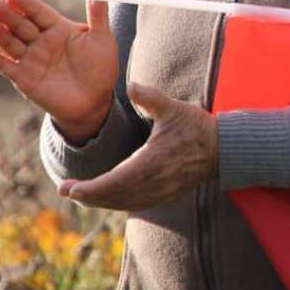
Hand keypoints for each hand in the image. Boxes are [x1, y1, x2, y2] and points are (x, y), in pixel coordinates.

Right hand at [0, 0, 117, 141]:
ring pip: (10, 42)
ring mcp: (30, 60)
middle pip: (20, 24)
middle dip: (6, 13)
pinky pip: (6, 66)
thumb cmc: (101, 67)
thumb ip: (98, 13)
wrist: (95, 101)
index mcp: (57, 28)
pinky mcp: (23, 79)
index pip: (38, 12)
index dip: (24, 3)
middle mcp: (40, 42)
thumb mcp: (102, 38)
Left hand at [57, 83, 218, 210]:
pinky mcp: (166, 196)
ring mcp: (161, 192)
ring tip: (80, 194)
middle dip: (87, 196)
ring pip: (123, 204)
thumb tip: (133, 85)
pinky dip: (117, 202)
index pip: (114, 183)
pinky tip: (107, 197)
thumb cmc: (197, 127)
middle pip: (114, 197)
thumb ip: (151, 98)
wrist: (224, 150)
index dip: (90, 189)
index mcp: (152, 163)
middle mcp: (154, 183)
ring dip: (101, 201)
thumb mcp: (174, 108)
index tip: (69, 189)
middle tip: (64, 190)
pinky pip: (136, 204)